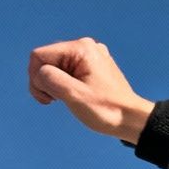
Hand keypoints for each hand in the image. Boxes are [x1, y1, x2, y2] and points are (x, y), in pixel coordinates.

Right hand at [28, 38, 153, 142]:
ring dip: (54, 84)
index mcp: (81, 48)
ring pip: (54, 67)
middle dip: (45, 81)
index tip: (49, 98)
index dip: (36, 78)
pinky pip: (66, 71)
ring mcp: (90, 56)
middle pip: (46, 60)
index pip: (39, 56)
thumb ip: (49, 78)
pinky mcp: (92, 67)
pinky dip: (64, 84)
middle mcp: (86, 47)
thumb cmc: (106, 110)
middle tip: (56, 100)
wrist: (132, 121)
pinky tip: (73, 96)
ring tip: (66, 99)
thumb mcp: (72, 94)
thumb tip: (39, 72)